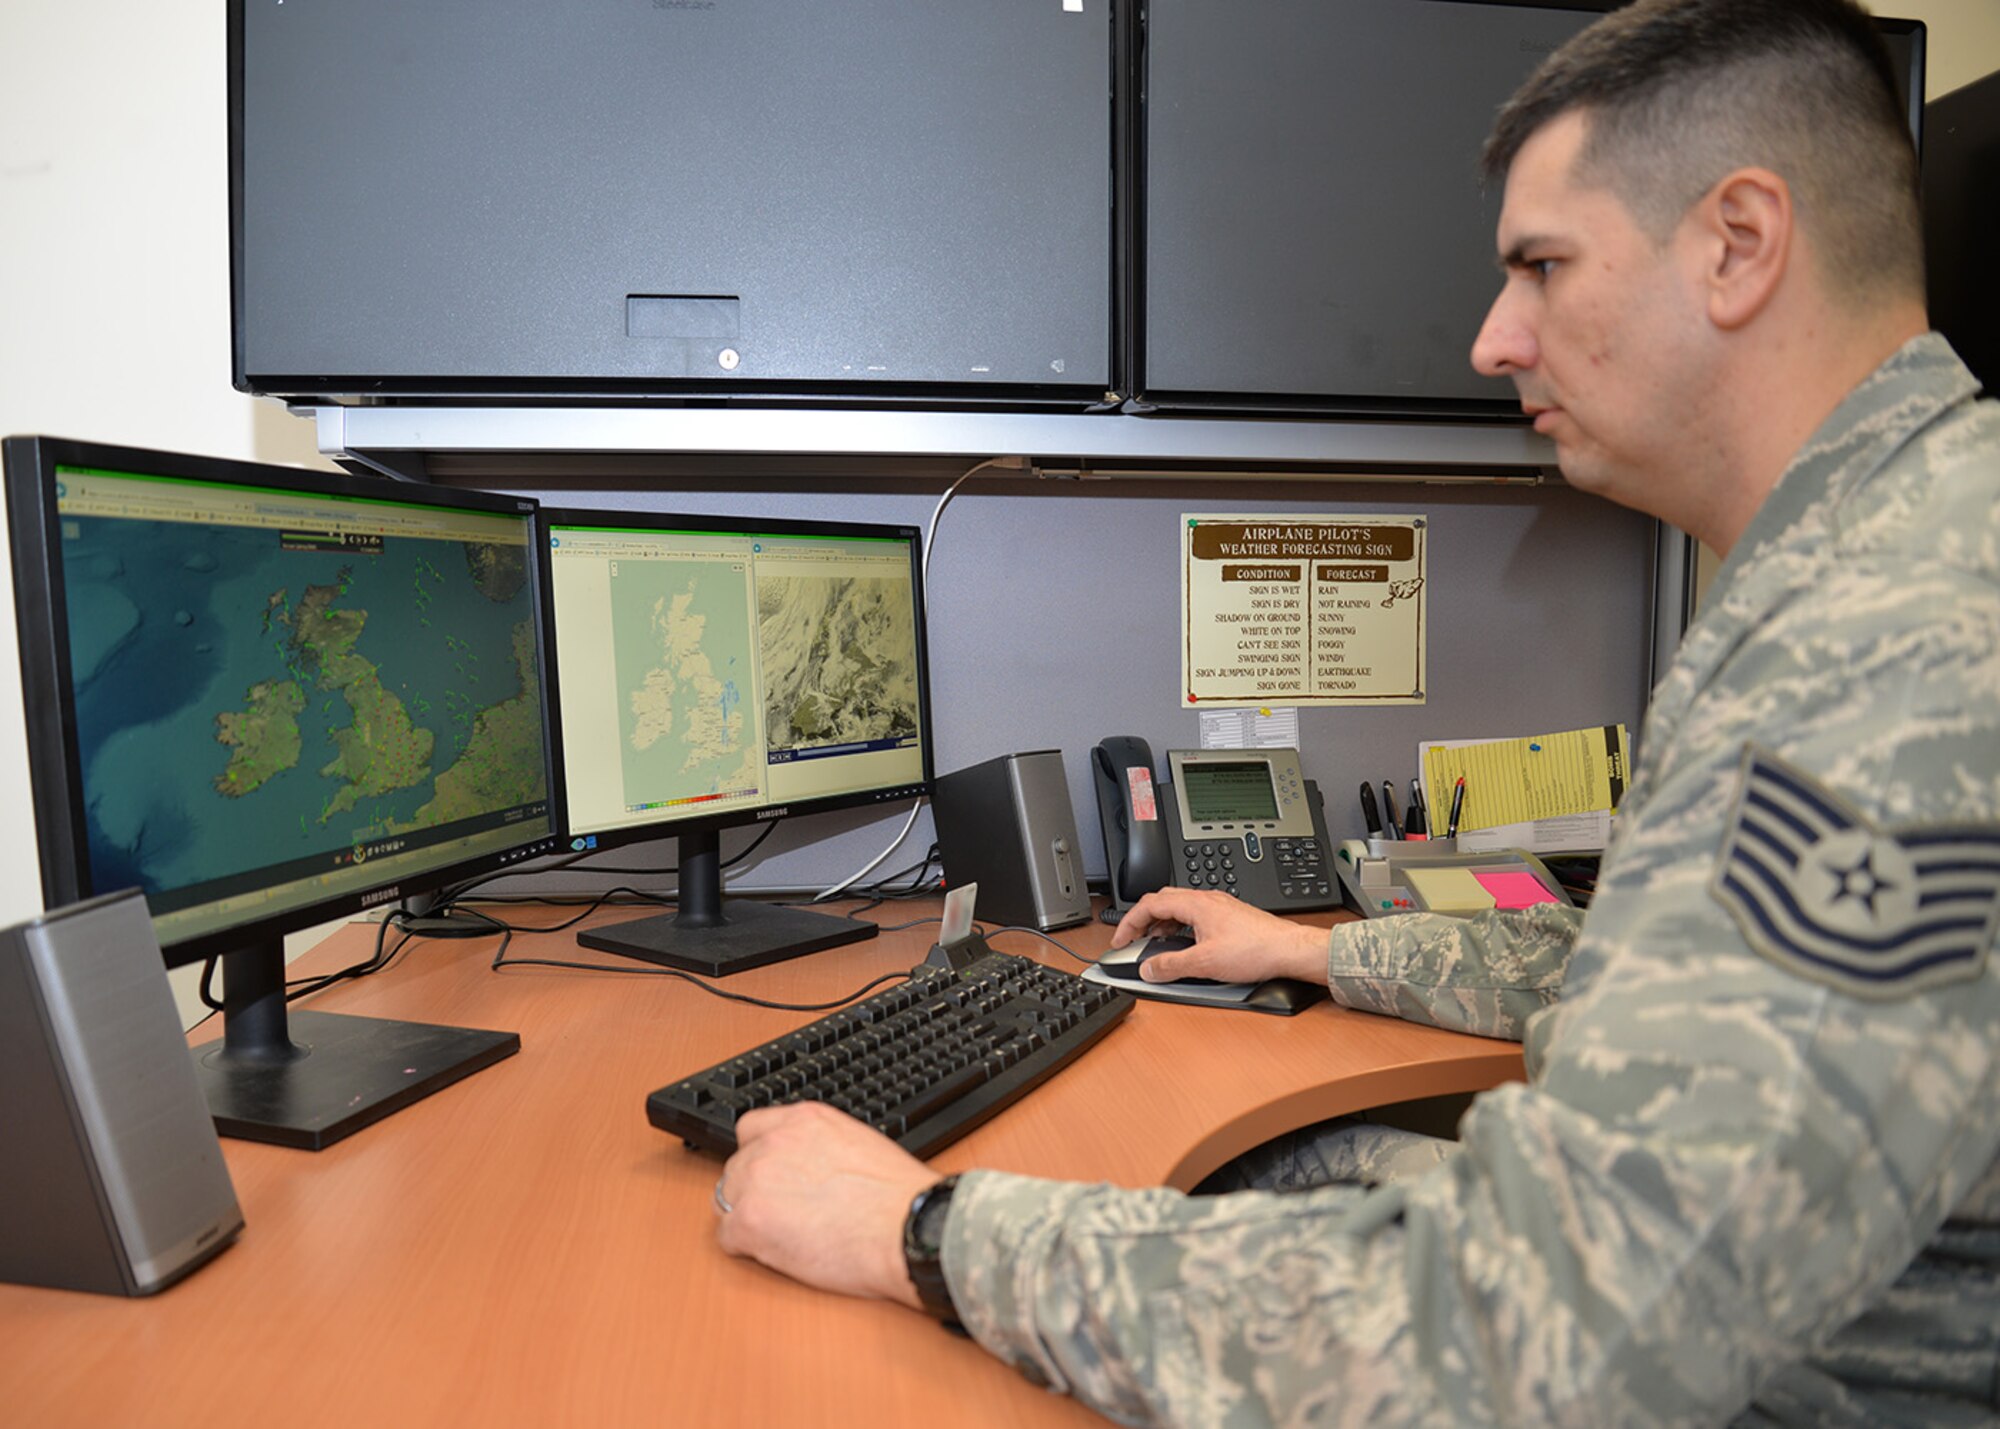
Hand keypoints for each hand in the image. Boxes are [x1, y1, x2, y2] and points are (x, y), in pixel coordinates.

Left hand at [714, 1102, 938, 1308]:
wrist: (904, 1228)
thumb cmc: (898, 1197)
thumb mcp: (859, 1144)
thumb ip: (821, 1148)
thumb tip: (812, 1167)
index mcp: (803, 1121)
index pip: (751, 1129)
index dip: (760, 1156)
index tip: (772, 1175)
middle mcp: (773, 1144)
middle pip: (737, 1167)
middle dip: (755, 1191)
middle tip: (783, 1214)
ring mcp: (757, 1181)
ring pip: (726, 1200)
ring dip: (747, 1217)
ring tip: (782, 1236)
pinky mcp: (749, 1223)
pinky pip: (726, 1237)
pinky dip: (746, 1248)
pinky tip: (777, 1253)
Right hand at [1109, 887, 1328, 985]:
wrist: (1288, 950)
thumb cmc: (1256, 950)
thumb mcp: (1204, 963)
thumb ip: (1171, 965)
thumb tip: (1148, 968)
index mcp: (1196, 904)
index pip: (1149, 904)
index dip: (1129, 922)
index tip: (1119, 940)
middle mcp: (1207, 900)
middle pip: (1162, 900)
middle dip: (1142, 920)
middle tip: (1133, 940)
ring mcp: (1219, 906)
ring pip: (1179, 907)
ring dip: (1162, 924)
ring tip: (1156, 945)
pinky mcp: (1229, 916)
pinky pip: (1195, 915)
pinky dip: (1180, 927)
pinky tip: (1184, 945)